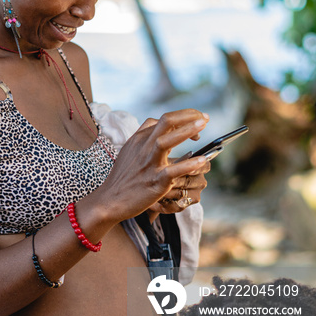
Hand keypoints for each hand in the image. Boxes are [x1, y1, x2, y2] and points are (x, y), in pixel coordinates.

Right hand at [96, 109, 210, 221]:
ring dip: (187, 130)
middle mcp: (144, 147)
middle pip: (166, 122)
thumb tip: (164, 126)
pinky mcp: (155, 182)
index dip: (183, 118)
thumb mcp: (131, 149)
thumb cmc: (123, 175)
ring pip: (167, 141)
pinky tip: (202, 160)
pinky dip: (189, 164)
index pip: (164, 119)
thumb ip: (145, 135)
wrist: (110, 199)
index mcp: (140, 138)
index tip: (197, 124)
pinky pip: (173, 171)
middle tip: (205, 118)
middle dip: (188, 116)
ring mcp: (149, 164)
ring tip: (203, 125)